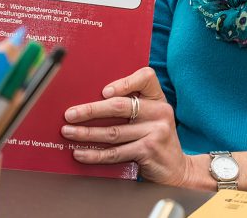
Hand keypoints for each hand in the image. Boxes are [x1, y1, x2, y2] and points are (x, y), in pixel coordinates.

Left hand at [61, 67, 192, 186]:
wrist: (177, 170)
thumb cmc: (156, 140)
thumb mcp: (152, 118)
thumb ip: (133, 107)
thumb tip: (91, 102)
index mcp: (158, 99)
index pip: (146, 77)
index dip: (124, 82)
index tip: (103, 92)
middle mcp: (159, 112)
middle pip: (119, 106)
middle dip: (90, 110)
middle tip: (70, 114)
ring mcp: (155, 132)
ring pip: (113, 132)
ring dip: (86, 133)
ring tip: (68, 133)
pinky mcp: (148, 151)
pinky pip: (115, 152)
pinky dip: (94, 154)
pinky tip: (80, 153)